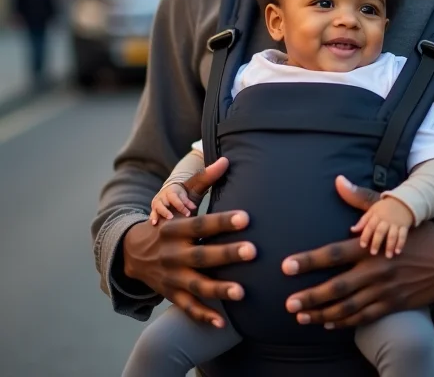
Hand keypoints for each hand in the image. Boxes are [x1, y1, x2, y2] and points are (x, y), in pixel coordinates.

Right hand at [122, 157, 256, 327]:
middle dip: (227, 254)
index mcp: (176, 228)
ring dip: (219, 289)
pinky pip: (188, 307)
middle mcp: (173, 254)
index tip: (246, 216)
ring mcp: (172, 277)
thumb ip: (202, 181)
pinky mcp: (172, 295)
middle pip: (202, 255)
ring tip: (243, 292)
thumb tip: (225, 159)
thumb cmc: (169, 223)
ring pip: (196, 285)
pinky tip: (223, 321)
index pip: (202, 224)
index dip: (222, 221)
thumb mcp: (179, 201)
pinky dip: (203, 316)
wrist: (132, 254)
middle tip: (253, 250)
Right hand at [150, 183, 197, 223]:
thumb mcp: (183, 195)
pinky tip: (153, 224)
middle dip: (165, 211)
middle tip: (170, 217)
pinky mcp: (153, 208)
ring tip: (155, 223)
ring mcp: (156, 202)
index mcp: (170, 192)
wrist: (168, 188)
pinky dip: (152, 218)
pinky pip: (152, 213)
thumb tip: (194, 208)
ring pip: (155, 209)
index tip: (188, 214)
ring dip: (155, 216)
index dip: (181, 207)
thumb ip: (188, 202)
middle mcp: (161, 197)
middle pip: (162, 204)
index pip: (175, 200)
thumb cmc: (177, 193)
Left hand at [281, 175, 433, 329]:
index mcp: (371, 246)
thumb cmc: (419, 233)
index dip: (308, 261)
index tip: (286, 267)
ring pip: (347, 307)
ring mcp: (384, 291)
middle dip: (310, 296)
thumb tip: (338, 180)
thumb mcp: (393, 212)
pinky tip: (328, 321)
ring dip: (322, 313)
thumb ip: (361, 200)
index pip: (333, 254)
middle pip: (337, 287)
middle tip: (287, 303)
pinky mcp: (393, 305)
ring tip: (300, 316)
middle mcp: (375, 270)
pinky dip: (344, 321)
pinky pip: (364, 317)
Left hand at [351, 196, 413, 257]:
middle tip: (373, 253)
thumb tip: (352, 230)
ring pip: (392, 234)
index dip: (365, 235)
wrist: (402, 201)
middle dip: (377, 242)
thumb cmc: (384, 208)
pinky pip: (403, 235)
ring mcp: (396, 223)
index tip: (362, 245)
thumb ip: (363, 221)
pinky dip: (401, 243)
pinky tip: (398, 252)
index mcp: (377, 215)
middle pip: (380, 231)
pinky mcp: (405, 226)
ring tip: (388, 256)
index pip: (370, 226)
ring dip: (390, 245)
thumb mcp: (373, 210)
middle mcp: (386, 220)